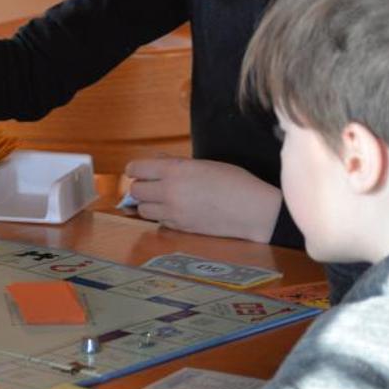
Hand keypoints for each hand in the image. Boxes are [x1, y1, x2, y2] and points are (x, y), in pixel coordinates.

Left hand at [124, 158, 281, 242]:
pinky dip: (162, 216)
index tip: (140, 170)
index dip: (136, 169)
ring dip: (149, 204)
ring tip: (163, 200)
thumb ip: (176, 163)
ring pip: (142, 209)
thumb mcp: (204, 165)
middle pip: (135, 190)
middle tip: (152, 185)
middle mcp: (169, 191)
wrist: (253, 211)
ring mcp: (173, 212)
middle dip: (141, 186)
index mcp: (175, 170)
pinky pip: (158, 222)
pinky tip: (176, 211)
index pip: (136, 168)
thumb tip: (157, 160)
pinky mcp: (180, 228)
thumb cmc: (235, 182)